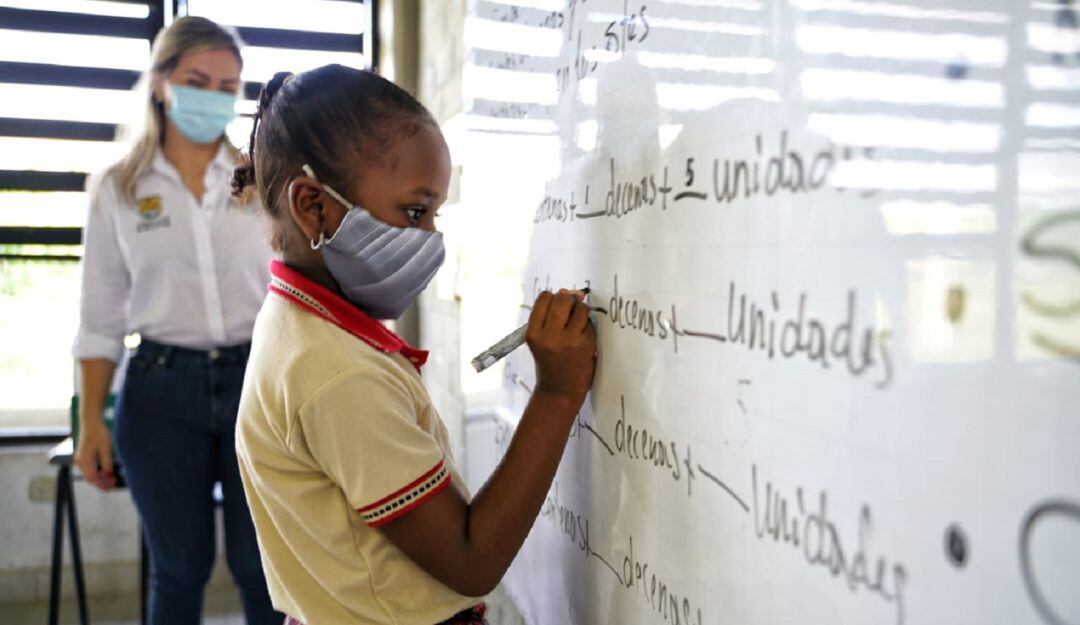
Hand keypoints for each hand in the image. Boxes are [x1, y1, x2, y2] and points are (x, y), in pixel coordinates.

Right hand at [74, 418, 115, 490]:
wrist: (90, 421)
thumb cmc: (98, 432)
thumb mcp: (106, 447)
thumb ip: (106, 461)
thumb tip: (108, 474)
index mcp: (84, 460)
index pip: (92, 478)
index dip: (101, 484)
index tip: (111, 487)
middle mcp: (79, 461)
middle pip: (89, 477)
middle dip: (101, 482)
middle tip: (113, 483)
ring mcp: (79, 458)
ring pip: (89, 473)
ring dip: (99, 478)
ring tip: (111, 478)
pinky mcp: (82, 455)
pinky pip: (88, 468)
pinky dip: (96, 472)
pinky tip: (106, 471)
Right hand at [525, 289, 596, 404]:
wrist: (559, 391)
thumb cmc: (549, 362)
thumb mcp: (540, 340)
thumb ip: (550, 316)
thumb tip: (570, 291)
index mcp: (533, 333)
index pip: (544, 298)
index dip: (553, 298)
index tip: (557, 306)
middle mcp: (549, 336)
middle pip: (563, 299)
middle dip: (569, 300)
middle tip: (570, 311)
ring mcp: (569, 341)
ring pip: (580, 308)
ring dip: (581, 311)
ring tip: (577, 325)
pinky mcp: (586, 345)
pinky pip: (590, 323)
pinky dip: (588, 326)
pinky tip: (583, 337)